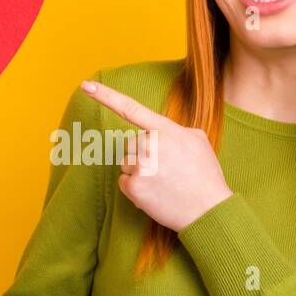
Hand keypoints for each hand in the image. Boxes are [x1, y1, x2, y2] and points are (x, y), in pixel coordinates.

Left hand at [81, 79, 233, 232]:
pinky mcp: (134, 187)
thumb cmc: (205, 175)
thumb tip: (160, 131)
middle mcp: (149, 144)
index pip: (130, 108)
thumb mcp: (197, 140)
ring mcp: (140, 166)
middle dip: (141, 154)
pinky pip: (123, 182)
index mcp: (164, 129)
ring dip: (138, 172)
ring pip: (125, 163)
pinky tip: (155, 193)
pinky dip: (135, 188)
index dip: (105, 95)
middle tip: (164, 168)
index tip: (86, 85)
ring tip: (163, 182)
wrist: (209, 210)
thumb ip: (174, 129)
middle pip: (129, 144)